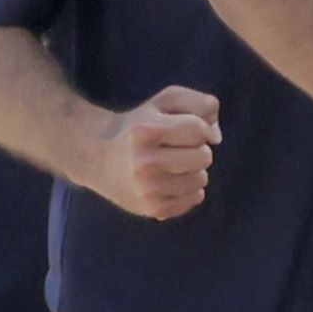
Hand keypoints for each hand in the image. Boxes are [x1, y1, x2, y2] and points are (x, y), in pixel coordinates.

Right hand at [87, 84, 223, 221]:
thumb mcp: (164, 102)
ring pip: (201, 179)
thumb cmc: (139, 125)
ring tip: (170, 165)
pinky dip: (189, 189)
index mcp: (144, 132)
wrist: (97, 157)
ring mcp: (148, 189)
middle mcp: (143, 163)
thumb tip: (216, 136)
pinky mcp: (153, 209)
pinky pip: (195, 198)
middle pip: (204, 157)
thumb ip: (199, 103)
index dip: (200, 128)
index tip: (187, 129)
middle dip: (196, 149)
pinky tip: (169, 181)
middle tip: (175, 149)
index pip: (198, 130)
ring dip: (193, 170)